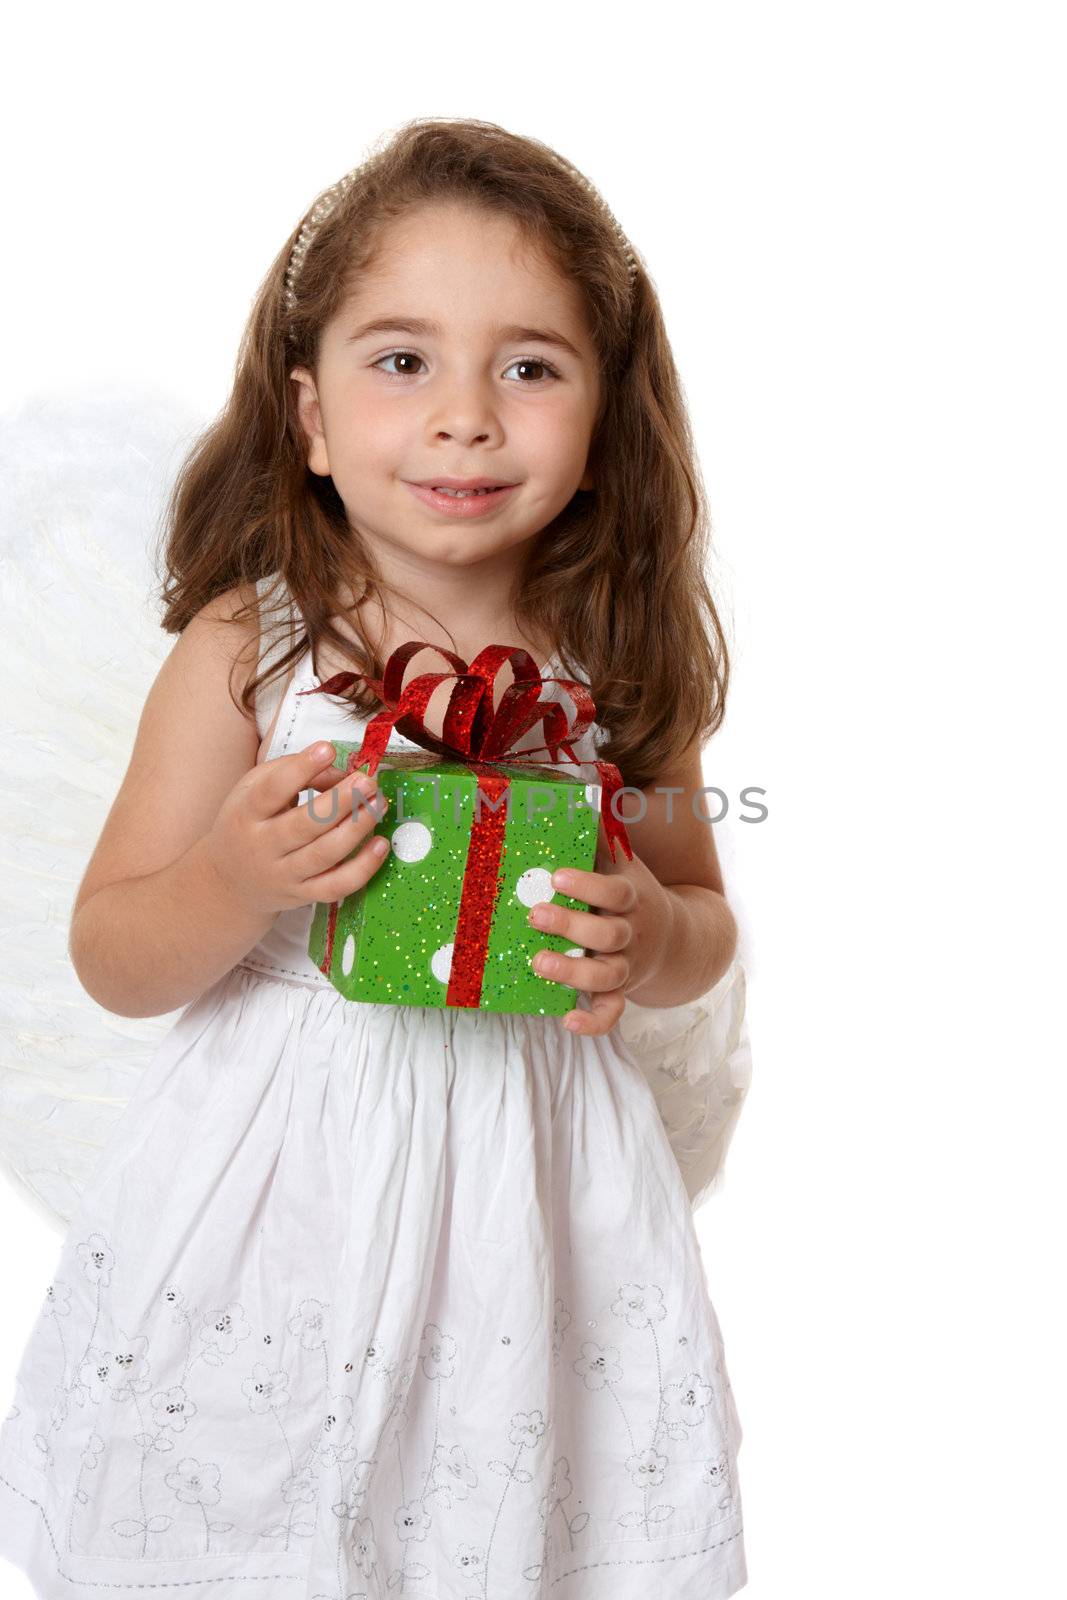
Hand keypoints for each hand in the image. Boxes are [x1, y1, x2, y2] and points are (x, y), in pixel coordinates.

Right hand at [203, 741, 390, 918]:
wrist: (230, 880)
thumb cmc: (250, 822)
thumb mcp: (256, 789)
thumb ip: (295, 772)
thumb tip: (342, 773)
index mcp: (247, 812)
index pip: (271, 790)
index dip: (300, 769)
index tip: (327, 749)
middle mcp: (262, 846)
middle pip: (304, 825)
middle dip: (340, 801)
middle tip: (366, 782)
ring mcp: (283, 874)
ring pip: (324, 855)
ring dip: (357, 828)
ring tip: (378, 804)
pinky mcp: (302, 895)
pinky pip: (336, 886)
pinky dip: (363, 868)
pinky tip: (381, 844)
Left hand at [525, 821, 671, 1035]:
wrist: (677, 939)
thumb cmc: (630, 892)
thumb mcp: (623, 860)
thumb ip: (601, 831)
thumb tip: (578, 782)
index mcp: (632, 897)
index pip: (617, 892)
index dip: (589, 886)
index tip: (557, 875)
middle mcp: (632, 934)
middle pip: (608, 935)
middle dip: (571, 926)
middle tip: (535, 913)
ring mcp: (627, 967)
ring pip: (606, 978)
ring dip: (572, 974)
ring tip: (538, 962)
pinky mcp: (620, 993)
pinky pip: (612, 1014)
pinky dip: (593, 1022)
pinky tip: (567, 1020)